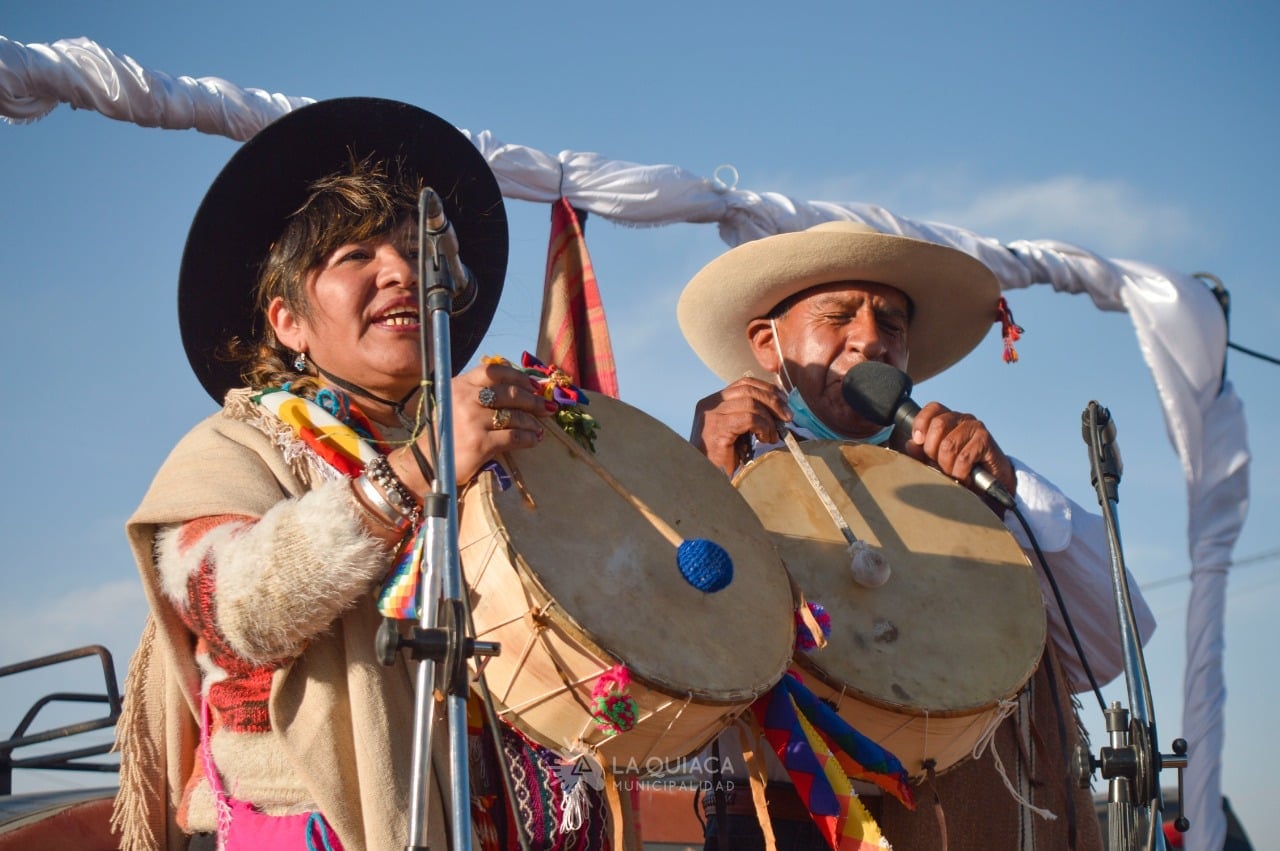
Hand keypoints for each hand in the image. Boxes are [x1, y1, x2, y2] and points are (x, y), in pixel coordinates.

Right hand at [391, 361, 554, 490]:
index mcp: (459, 385)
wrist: (429, 462)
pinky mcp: (480, 443)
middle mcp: (465, 399)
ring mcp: (473, 421)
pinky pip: (514, 436)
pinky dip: (528, 438)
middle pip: (509, 393)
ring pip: (514, 416)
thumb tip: (519, 386)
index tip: (532, 385)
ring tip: (538, 427)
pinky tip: (533, 440)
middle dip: (532, 400)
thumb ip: (479, 391)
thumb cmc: (447, 432)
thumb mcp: (455, 403)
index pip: (493, 371)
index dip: (517, 377)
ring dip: (531, 422)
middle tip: (545, 407)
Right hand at [690, 377, 790, 474]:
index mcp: (713, 402)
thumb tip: (779, 406)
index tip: (783, 403)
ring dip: (769, 419)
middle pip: (748, 389)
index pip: (743, 384)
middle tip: (787, 417)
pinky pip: (749, 418)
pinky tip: (765, 439)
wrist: (708, 479)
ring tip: (773, 436)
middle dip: (773, 401)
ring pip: (751, 402)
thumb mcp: (737, 431)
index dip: (767, 389)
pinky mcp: (718, 428)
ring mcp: (712, 415)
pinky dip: (763, 427)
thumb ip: (748, 414)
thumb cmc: (724, 459)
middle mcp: (710, 404)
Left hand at [899, 401, 1016, 502]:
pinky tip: (964, 477)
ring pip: (949, 445)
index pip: (932, 408)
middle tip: (940, 465)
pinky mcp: (985, 440)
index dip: (921, 423)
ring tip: (953, 474)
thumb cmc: (961, 469)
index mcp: (948, 418)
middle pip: (938, 426)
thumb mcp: (937, 461)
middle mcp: (962, 418)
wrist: (991, 483)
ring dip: (947, 466)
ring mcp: (975, 427)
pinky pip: (963, 458)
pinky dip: (960, 472)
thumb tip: (911, 444)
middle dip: (933, 452)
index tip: (918, 441)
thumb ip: (921, 453)